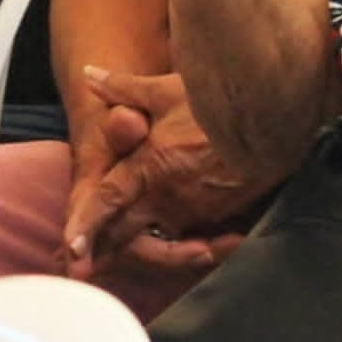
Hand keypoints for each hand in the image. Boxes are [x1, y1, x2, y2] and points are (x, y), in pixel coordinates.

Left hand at [61, 64, 266, 275]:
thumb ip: (124, 89)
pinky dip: (177, 238)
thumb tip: (88, 73)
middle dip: (103, 249)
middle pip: (127, 229)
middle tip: (81, 268)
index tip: (69, 247)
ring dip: (139, 246)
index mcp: (149, 166)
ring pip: (159, 235)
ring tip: (118, 258)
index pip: (107, 200)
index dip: (85, 223)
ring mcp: (196, 208)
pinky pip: (190, 231)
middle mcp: (168, 195)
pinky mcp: (221, 213)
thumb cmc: (217, 101)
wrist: (273, 117)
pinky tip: (171, 241)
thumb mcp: (166, 90)